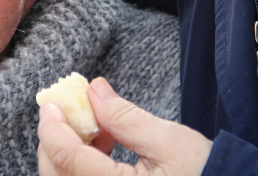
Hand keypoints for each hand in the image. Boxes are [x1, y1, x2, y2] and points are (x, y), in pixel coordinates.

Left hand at [38, 77, 211, 175]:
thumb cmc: (206, 174)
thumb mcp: (170, 141)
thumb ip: (125, 117)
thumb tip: (92, 90)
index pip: (66, 158)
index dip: (52, 126)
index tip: (52, 101)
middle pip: (56, 173)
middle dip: (57, 137)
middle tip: (73, 107)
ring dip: (69, 150)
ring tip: (99, 126)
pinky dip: (81, 164)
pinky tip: (104, 145)